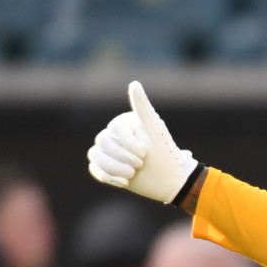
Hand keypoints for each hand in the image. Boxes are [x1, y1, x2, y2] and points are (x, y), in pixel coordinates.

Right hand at [87, 81, 198, 203]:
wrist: (171, 180)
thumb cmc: (165, 154)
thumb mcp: (154, 129)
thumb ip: (142, 107)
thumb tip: (134, 83)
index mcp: (127, 123)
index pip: (114, 129)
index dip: (128, 143)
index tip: (145, 153)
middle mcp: (117, 135)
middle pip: (102, 141)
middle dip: (122, 156)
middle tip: (140, 165)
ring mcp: (111, 152)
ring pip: (95, 155)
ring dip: (113, 168)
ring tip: (132, 175)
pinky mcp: (108, 168)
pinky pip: (95, 169)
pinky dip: (108, 177)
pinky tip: (125, 183)